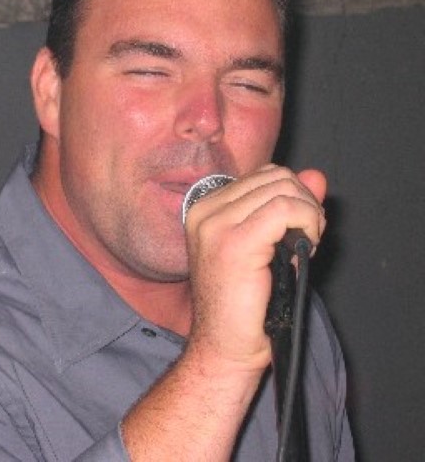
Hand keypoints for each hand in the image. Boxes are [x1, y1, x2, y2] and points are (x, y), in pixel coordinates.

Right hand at [182, 165, 326, 374]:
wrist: (225, 347)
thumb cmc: (245, 304)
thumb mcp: (271, 245)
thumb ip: (290, 206)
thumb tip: (316, 175)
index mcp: (205, 208)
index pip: (263, 175)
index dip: (294, 197)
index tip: (300, 231)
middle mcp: (204, 211)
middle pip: (275, 177)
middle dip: (304, 204)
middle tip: (307, 240)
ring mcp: (215, 225)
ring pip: (283, 189)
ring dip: (308, 214)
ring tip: (305, 246)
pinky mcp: (234, 243)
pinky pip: (285, 209)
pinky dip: (307, 223)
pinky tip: (307, 248)